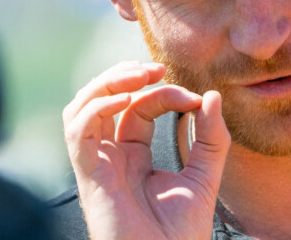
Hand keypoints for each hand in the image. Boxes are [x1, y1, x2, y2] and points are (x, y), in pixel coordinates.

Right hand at [63, 61, 230, 239]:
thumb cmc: (183, 232)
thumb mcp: (206, 174)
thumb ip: (212, 137)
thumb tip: (212, 95)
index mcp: (134, 154)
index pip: (139, 107)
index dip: (164, 92)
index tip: (195, 98)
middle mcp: (112, 155)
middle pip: (102, 100)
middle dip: (125, 75)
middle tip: (155, 68)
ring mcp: (99, 164)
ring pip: (82, 108)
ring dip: (107, 83)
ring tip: (139, 75)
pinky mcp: (90, 176)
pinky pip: (78, 132)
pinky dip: (97, 108)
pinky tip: (127, 101)